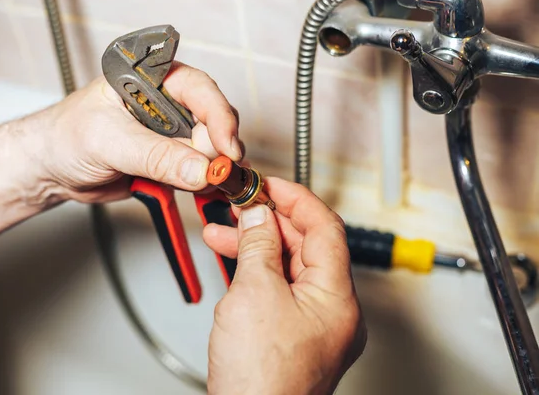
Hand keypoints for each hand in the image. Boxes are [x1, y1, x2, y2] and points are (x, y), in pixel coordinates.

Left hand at [21, 61, 240, 204]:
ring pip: (211, 149)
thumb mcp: (109, 142)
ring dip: (209, 170)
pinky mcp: (172, 158)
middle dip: (214, 151)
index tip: (226, 147)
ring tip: (196, 184)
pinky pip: (200, 170)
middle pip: (213, 122)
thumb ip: (156, 156)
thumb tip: (199, 169)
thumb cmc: (66, 136)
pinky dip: (202, 183)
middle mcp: (168, 102)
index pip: (199, 89)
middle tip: (209, 175)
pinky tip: (195, 188)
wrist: (52, 168)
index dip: (219, 116)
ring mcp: (172, 132)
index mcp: (152, 80)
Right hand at [203, 178, 365, 394]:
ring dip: (258, 248)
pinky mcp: (297, 338)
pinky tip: (236, 265)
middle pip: (308, 247)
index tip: (270, 185)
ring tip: (223, 234)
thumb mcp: (254, 294)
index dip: (295, 199)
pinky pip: (283, 293)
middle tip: (241, 207)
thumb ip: (259, 246)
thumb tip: (257, 217)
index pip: (325, 227)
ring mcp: (317, 326)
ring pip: (291, 270)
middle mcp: (335, 312)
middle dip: (270, 223)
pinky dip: (259, 275)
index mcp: (337, 297)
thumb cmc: (261, 381)